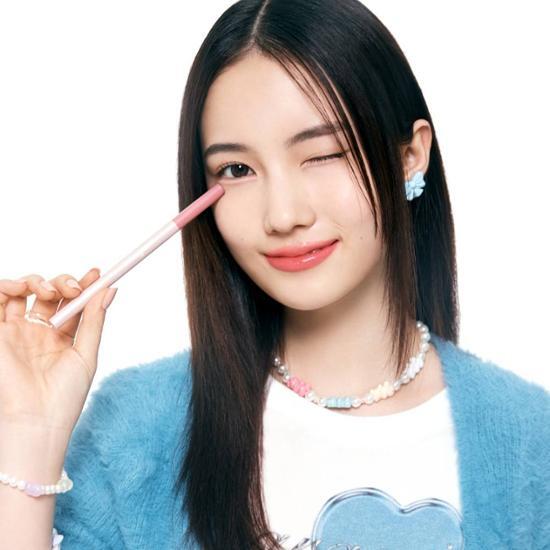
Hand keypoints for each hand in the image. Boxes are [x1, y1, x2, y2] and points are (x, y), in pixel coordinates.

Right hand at [0, 268, 117, 436]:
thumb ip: (94, 320)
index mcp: (61, 337)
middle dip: (63, 282)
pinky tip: (23, 289)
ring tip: (49, 290)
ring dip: (37, 281)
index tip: (98, 273)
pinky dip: (7, 286)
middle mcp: (38, 332)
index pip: (72, 302)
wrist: (36, 421)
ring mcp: (17, 331)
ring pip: (23, 291)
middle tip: (73, 289)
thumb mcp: (86, 354)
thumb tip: (110, 289)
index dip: (83, 285)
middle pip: (50, 292)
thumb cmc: (64, 396)